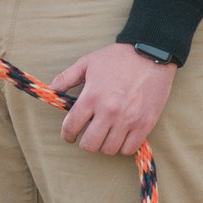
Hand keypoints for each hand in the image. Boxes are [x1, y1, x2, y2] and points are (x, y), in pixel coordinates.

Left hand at [56, 47, 176, 155]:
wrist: (150, 53)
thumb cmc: (117, 58)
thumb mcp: (87, 62)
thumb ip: (66, 77)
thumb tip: (52, 89)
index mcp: (92, 96)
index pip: (71, 126)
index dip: (67, 135)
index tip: (69, 136)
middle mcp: (108, 111)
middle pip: (89, 145)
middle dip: (86, 142)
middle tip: (89, 135)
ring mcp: (128, 119)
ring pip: (109, 150)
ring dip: (105, 144)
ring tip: (106, 135)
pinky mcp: (145, 124)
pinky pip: (129, 149)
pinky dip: (123, 146)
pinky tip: (121, 136)